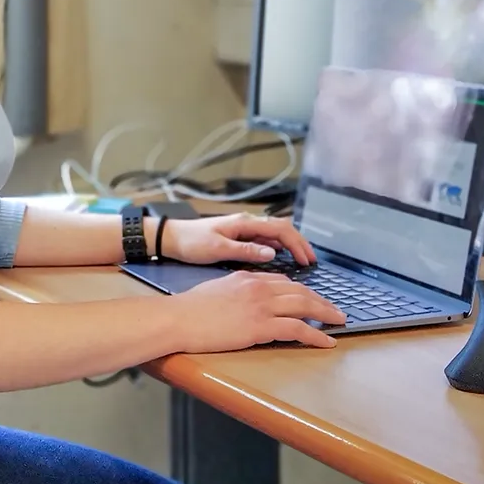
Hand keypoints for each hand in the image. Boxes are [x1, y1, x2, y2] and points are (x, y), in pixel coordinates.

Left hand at [160, 212, 315, 266]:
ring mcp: (244, 228)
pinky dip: (278, 246)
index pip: (280, 229)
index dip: (297, 244)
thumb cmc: (192, 242)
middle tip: (311, 261)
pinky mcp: (239, 236)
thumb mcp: (217, 248)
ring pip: (275, 233)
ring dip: (291, 244)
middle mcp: (247, 223)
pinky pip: (265, 238)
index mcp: (244, 223)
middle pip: (282, 228)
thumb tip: (272, 252)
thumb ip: (245, 250)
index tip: (307, 259)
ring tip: (302, 260)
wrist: (172, 238)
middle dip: (299, 243)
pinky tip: (282, 257)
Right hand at [174, 271, 345, 349]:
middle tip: (335, 309)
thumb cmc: (189, 309)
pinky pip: (297, 329)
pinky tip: (326, 341)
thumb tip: (244, 300)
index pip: (283, 281)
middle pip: (300, 290)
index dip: (302, 290)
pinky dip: (316, 335)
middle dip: (321, 300)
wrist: (178, 318)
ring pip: (304, 306)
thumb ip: (236, 290)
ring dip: (326, 314)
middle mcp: (258, 287)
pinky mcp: (260, 326)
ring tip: (339, 321)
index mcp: (247, 277)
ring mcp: (261, 306)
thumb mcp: (217, 289)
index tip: (312, 297)